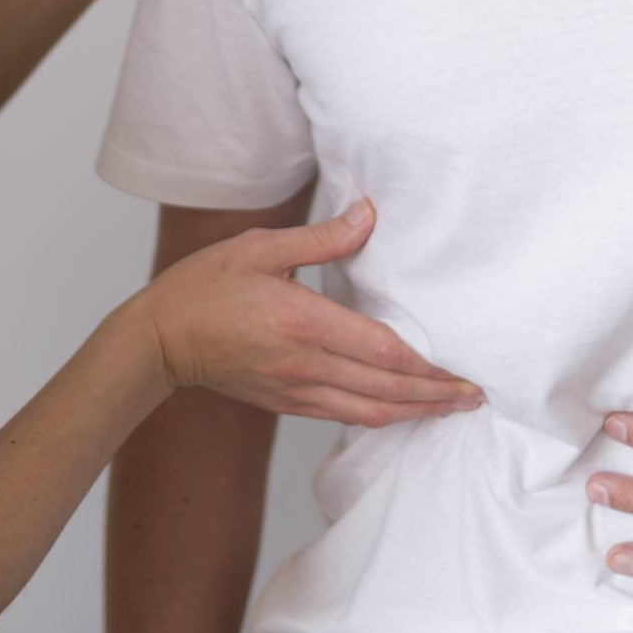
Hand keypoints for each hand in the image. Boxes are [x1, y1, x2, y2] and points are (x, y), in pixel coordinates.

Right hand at [136, 198, 482, 427]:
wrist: (158, 341)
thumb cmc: (203, 287)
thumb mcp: (260, 247)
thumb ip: (322, 238)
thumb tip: (369, 216)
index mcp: (302, 323)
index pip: (382, 353)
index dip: (428, 367)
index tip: (462, 370)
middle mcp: (304, 365)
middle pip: (385, 391)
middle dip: (435, 397)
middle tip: (475, 397)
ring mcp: (294, 391)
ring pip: (368, 412)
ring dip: (413, 413)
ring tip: (450, 408)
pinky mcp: (285, 403)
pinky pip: (343, 415)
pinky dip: (379, 416)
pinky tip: (399, 410)